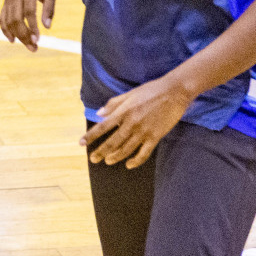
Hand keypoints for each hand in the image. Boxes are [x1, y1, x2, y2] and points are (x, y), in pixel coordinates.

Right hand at [0, 0, 56, 51]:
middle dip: (24, 35)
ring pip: (8, 19)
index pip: (28, 11)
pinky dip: (5, 28)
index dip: (32, 26)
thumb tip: (47, 27)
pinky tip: (12, 39)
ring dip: (16, 35)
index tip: (38, 39)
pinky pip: (2, 16)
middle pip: (16, 17)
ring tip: (27, 46)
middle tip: (34, 48)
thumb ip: (49, 8)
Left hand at [80, 76, 194, 168]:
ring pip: (126, 149)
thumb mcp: (128, 94)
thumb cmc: (150, 90)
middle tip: (93, 159)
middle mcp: (131, 123)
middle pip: (113, 141)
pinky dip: (136, 160)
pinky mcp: (156, 136)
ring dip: (116, 157)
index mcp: (123, 111)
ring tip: (108, 161)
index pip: (102, 126)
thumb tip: (98, 114)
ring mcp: (144, 131)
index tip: (81, 143)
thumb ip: (112, 105)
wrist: (174, 92)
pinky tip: (129, 164)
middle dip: (101, 151)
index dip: (91, 136)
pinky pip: (144, 152)